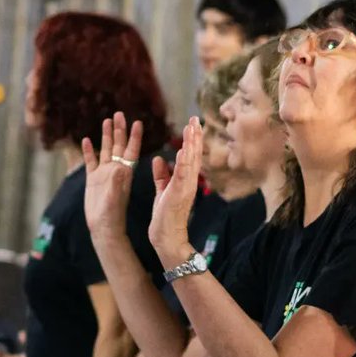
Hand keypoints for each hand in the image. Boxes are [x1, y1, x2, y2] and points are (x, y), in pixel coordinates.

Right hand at [81, 112, 140, 241]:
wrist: (103, 227)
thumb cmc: (112, 214)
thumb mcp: (115, 197)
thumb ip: (116, 182)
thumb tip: (118, 167)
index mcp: (125, 173)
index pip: (131, 150)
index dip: (134, 136)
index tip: (137, 122)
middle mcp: (115, 170)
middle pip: (118, 145)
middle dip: (119, 130)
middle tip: (120, 113)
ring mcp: (103, 174)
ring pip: (105, 150)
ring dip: (106, 136)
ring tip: (107, 120)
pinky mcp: (92, 179)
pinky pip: (90, 161)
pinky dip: (89, 150)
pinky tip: (86, 139)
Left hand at [148, 117, 201, 264]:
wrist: (167, 237)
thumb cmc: (165, 217)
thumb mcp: (162, 191)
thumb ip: (161, 175)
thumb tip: (158, 159)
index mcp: (185, 181)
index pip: (190, 156)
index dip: (192, 140)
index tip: (193, 124)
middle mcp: (189, 182)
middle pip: (194, 155)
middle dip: (195, 136)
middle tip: (196, 119)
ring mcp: (185, 187)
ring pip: (191, 161)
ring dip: (192, 143)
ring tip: (193, 127)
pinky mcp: (178, 193)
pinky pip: (182, 174)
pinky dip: (184, 161)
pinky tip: (184, 148)